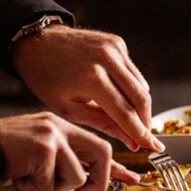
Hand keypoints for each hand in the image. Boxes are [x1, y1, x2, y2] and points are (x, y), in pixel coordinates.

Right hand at [0, 113, 139, 190]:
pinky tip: (17, 176)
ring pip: (76, 176)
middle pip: (102, 153)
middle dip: (97, 181)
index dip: (116, 166)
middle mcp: (59, 126)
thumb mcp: (38, 156)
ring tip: (28, 177)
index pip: (98, 145)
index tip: (131, 178)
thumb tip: (88, 183)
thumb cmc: (0, 158)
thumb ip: (63, 162)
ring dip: (52, 188)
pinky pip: (51, 184)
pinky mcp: (43, 148)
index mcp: (59, 126)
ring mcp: (52, 135)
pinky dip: (34, 188)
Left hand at [12, 25, 164, 151]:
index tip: (153, 147)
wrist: (37, 43)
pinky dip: (132, 88)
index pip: (125, 112)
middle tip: (146, 138)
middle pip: (141, 98)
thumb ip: (103, 124)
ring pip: (142, 85)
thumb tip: (132, 141)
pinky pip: (133, 73)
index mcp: (92, 79)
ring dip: (141, 106)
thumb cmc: (47, 79)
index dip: (141, 133)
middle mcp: (108, 59)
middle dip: (146, 121)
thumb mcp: (69, 109)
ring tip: (131, 120)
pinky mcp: (118, 43)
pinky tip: (120, 96)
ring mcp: (115, 48)